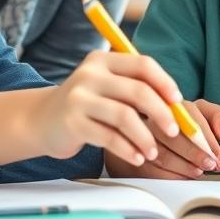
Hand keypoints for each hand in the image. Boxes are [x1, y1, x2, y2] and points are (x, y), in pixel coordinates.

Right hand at [38, 50, 182, 167]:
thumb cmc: (86, 106)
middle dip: (162, 113)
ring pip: (125, 116)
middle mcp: (90, 74)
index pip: (143, 65)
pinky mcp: (72, 122)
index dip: (165, 83)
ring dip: (145, 137)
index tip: (178, 102)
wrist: (41, 120)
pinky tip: (137, 158)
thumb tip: (177, 109)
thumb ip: (135, 91)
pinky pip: (109, 137)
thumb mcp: (106, 89)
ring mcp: (79, 97)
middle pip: (138, 91)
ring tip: (153, 152)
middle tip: (174, 132)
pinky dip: (128, 149)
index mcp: (103, 60)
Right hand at [110, 99, 219, 178]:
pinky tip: (183, 177)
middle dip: (197, 154)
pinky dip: (171, 176)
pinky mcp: (133, 155)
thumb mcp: (203, 115)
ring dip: (185, 167)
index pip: (190, 116)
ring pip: (162, 155)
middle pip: (174, 136)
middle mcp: (153, 116)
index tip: (219, 156)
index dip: (208, 139)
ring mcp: (140, 136)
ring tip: (199, 172)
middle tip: (212, 165)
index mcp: (173, 103)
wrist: (151, 136)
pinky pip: (152, 169)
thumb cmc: (184, 127)